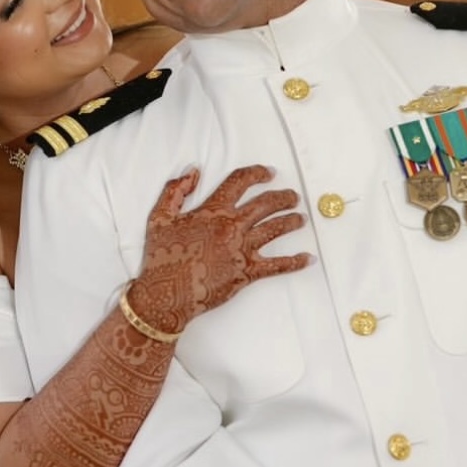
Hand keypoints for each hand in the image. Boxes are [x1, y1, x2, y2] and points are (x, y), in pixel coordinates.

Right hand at [128, 165, 310, 334]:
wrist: (167, 294)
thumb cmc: (161, 258)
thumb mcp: (159, 217)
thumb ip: (176, 190)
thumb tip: (194, 171)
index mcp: (213, 211)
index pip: (240, 182)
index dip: (257, 173)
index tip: (269, 172)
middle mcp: (232, 226)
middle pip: (266, 204)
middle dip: (283, 197)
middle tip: (292, 197)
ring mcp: (241, 249)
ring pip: (275, 229)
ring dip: (292, 221)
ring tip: (301, 218)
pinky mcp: (247, 273)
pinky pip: (277, 265)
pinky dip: (295, 262)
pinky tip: (307, 258)